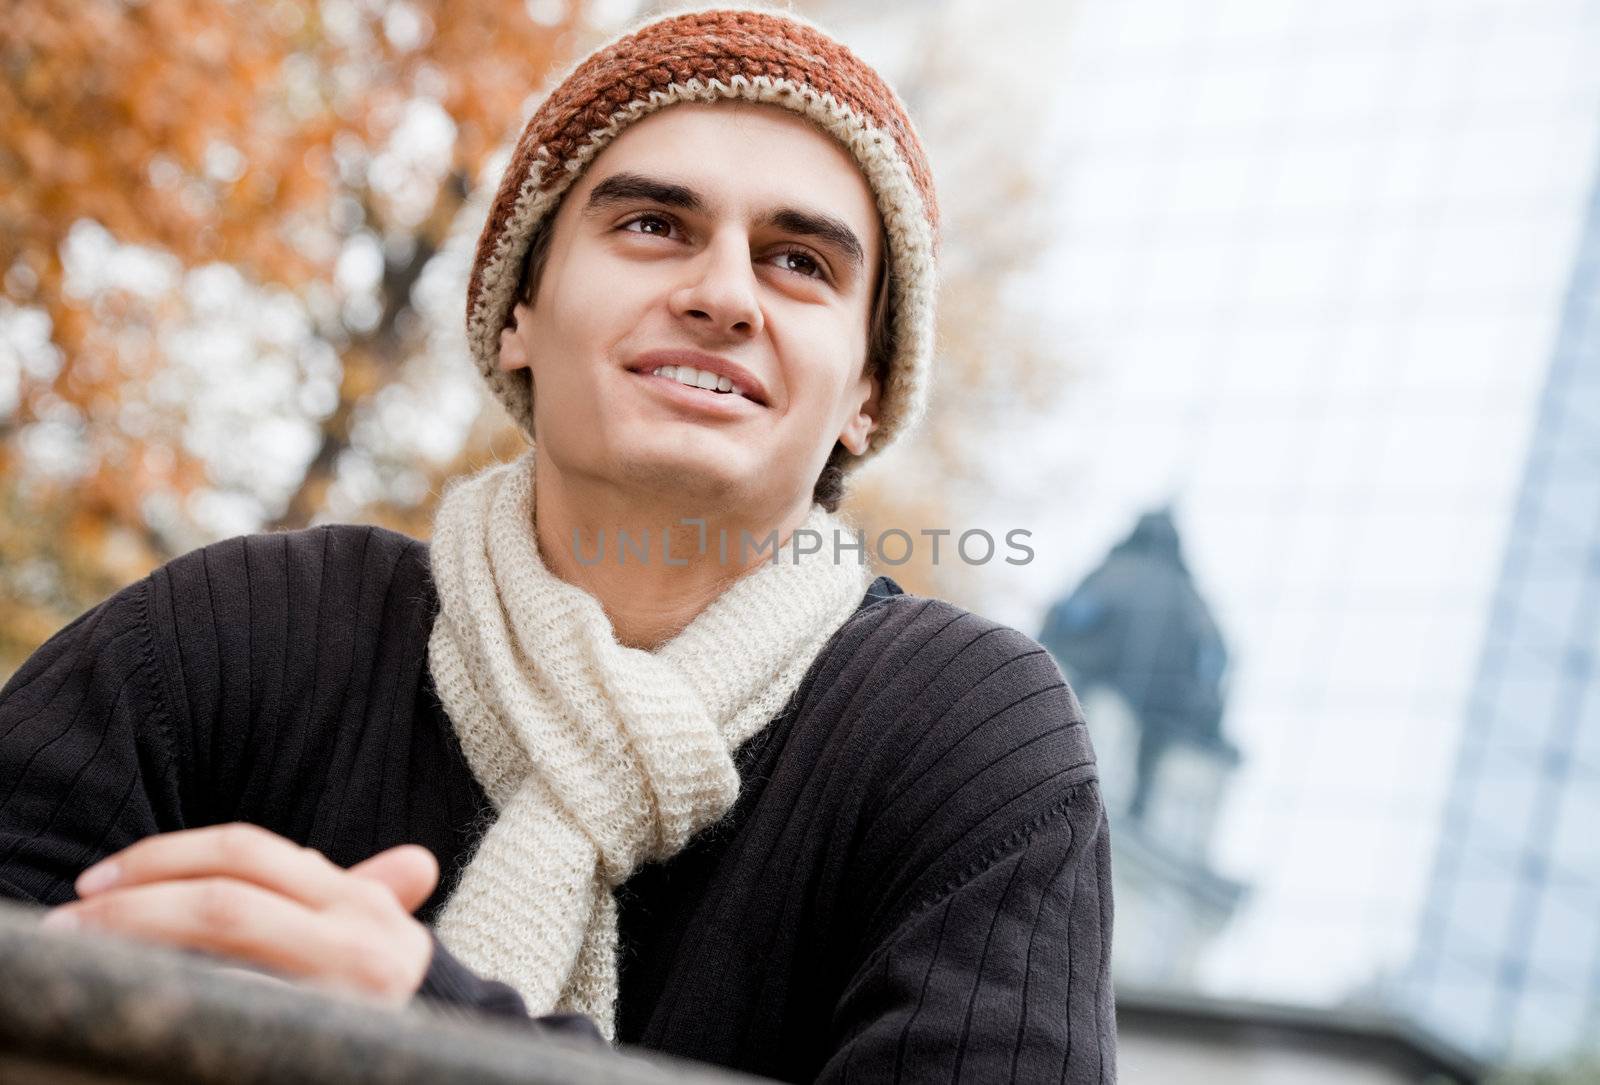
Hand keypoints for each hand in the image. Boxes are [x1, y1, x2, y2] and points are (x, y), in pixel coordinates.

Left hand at [39, 823, 439, 1005]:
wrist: (441, 1071)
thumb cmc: (392, 1009)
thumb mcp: (394, 946)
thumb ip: (382, 896)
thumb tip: (413, 863)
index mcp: (360, 906)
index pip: (250, 852)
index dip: (167, 854)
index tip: (105, 877)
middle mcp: (355, 941)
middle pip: (225, 896)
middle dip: (134, 899)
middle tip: (71, 916)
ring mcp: (334, 991)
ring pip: (220, 937)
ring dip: (133, 938)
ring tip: (78, 947)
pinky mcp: (310, 1031)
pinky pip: (230, 999)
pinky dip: (177, 986)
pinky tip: (130, 988)